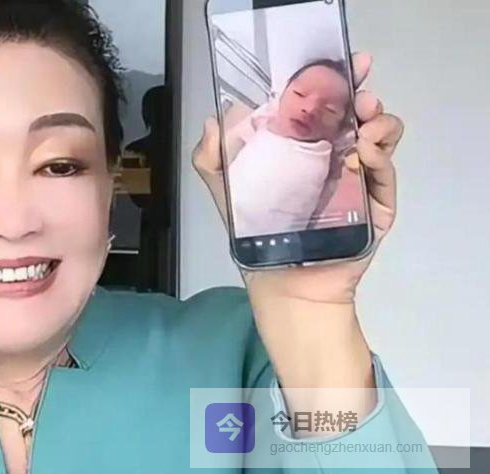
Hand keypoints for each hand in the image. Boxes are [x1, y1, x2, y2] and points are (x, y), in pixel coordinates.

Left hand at [193, 52, 404, 303]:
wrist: (285, 284)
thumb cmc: (256, 236)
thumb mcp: (227, 194)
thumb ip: (212, 159)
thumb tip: (214, 119)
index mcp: (303, 147)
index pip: (322, 104)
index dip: (332, 81)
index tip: (336, 64)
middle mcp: (334, 155)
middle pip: (357, 112)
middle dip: (362, 92)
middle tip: (358, 91)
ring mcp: (359, 177)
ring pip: (381, 134)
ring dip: (378, 119)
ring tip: (364, 121)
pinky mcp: (377, 203)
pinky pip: (386, 173)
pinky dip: (381, 156)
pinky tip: (365, 150)